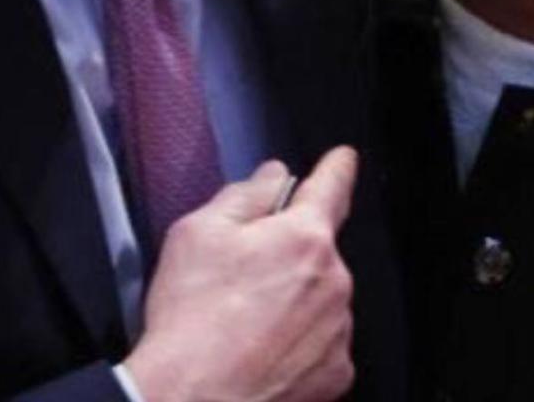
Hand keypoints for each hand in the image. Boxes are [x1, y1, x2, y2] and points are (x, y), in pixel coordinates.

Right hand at [125, 148, 357, 401]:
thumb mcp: (198, 233)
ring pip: (322, 298)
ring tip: (247, 325)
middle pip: (318, 250)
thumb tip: (273, 176)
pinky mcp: (335, 374)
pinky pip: (323, 343)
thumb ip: (245, 194)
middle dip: (290, 254)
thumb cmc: (190, 321)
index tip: (342, 159)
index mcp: (305, 236)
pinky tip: (263, 353)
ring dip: (296, 301)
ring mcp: (338, 329)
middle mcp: (334, 279)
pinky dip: (299, 344)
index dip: (337, 167)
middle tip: (246, 279)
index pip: (333, 185)